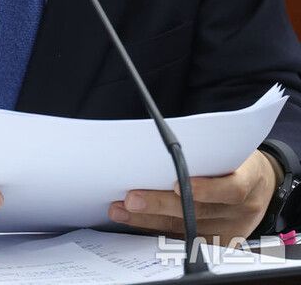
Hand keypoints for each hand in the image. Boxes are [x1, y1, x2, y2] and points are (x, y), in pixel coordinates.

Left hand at [108, 149, 278, 244]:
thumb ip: (206, 150)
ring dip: (150, 219)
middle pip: (200, 211)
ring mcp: (230, 229)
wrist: (262, 183)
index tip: (177, 185)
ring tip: (122, 210)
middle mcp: (241, 210)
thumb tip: (162, 142)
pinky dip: (158, 231)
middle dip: (161, 204)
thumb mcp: (231, 147)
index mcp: (249, 179)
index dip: (206, 190)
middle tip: (131, 198)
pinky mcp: (218, 243)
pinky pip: (185, 240)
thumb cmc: (237, 158)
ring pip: (188, 228)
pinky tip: (136, 223)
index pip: (231, 188)